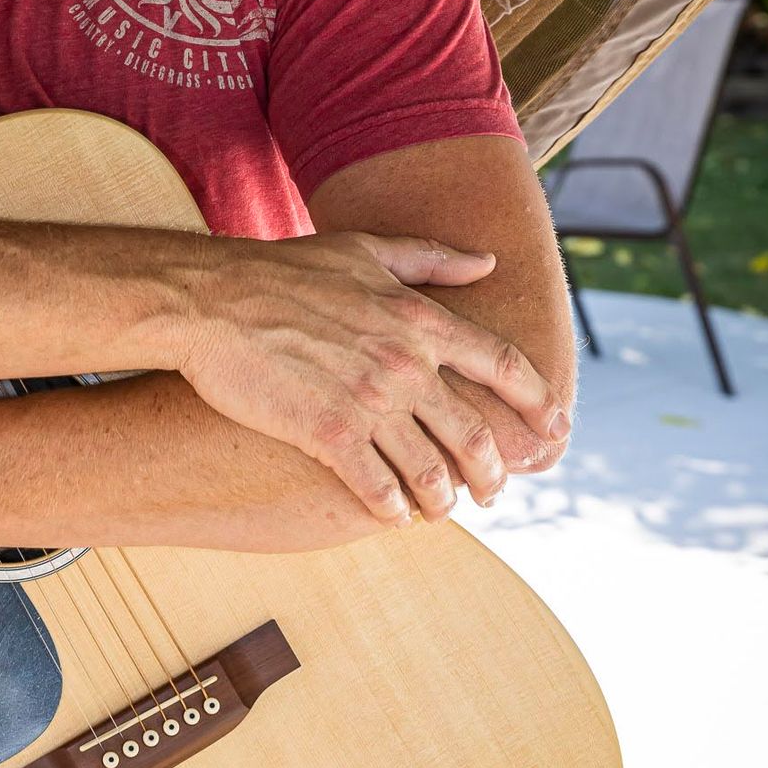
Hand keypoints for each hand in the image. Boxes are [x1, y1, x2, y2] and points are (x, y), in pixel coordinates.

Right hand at [173, 232, 570, 526]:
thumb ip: (431, 260)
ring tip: (441, 512)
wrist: (211, 300)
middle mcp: (405, 364)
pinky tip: (393, 516)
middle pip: (475, 433)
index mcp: (419, 319)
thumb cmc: (281, 270)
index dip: (538, 401)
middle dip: (493, 471)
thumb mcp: (363, 251)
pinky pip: (377, 486)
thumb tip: (488, 263)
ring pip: (431, 470)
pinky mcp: (328, 434)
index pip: (502, 364)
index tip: (556, 430)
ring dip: (444, 500)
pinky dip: (393, 508)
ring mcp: (369, 402)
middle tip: (494, 491)